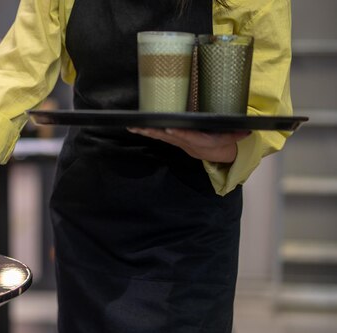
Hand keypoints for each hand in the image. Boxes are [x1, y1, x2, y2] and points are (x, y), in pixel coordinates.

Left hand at [127, 127, 250, 162]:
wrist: (218, 154)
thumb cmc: (225, 141)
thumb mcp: (234, 138)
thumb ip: (239, 134)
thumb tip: (248, 130)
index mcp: (202, 142)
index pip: (191, 138)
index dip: (180, 135)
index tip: (171, 131)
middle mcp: (187, 143)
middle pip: (170, 137)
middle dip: (156, 132)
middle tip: (143, 127)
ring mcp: (179, 142)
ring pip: (161, 136)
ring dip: (147, 131)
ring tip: (134, 126)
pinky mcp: (174, 140)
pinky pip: (158, 135)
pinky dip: (147, 131)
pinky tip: (135, 126)